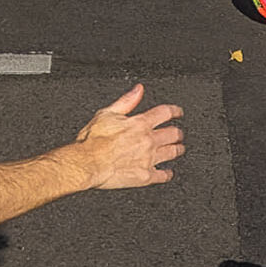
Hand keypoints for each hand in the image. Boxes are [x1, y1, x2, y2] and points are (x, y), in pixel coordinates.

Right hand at [61, 87, 186, 191]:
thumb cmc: (92, 141)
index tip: (178, 113)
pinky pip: (162, 176)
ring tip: (178, 149)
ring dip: (177, 150)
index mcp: (140, 124)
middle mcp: (148, 141)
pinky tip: (167, 173)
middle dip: (178, 133)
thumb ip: (126, 101)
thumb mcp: (106, 114)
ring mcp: (148, 159)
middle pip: (173, 134)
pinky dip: (167, 174)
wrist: (87, 163)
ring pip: (172, 153)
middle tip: (178, 134)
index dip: (175, 111)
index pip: (165, 113)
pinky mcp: (145, 176)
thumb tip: (138, 90)